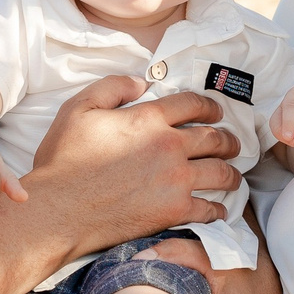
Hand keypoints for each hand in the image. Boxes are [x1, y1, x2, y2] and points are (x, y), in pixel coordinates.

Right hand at [27, 76, 240, 254]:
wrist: (59, 210)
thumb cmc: (64, 160)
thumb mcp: (78, 108)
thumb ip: (112, 87)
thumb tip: (142, 82)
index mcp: (148, 119)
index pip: (193, 104)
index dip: (209, 106)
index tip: (216, 111)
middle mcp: (169, 146)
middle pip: (215, 138)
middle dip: (229, 139)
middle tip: (233, 143)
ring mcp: (176, 180)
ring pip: (220, 172)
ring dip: (231, 173)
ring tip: (234, 176)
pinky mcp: (174, 211)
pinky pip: (208, 208)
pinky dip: (218, 208)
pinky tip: (219, 208)